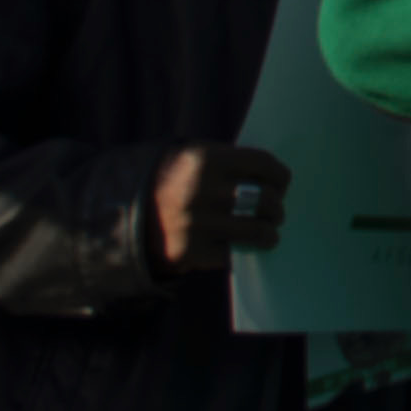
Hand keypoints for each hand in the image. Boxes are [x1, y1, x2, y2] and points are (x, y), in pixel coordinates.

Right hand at [150, 145, 290, 273]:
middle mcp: (202, 190)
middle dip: (276, 208)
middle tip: (276, 212)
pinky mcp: (189, 251)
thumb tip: (278, 179)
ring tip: (269, 233)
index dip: (280, 177)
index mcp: (207, 160)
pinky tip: (242, 247)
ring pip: (256, 229)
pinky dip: (241, 250)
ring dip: (269, 233)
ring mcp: (196, 223)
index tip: (282, 185)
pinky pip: (233, 252)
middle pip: (265, 198)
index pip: (264, 164)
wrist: (128, 212)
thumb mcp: (199, 158)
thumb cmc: (179, 181)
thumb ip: (233, 163)